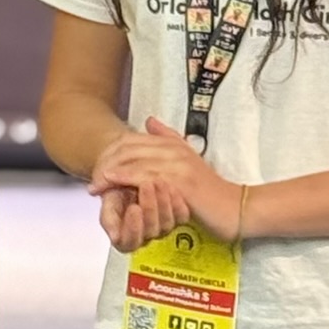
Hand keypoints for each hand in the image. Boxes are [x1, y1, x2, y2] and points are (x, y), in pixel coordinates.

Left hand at [91, 117, 240, 245]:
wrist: (235, 208)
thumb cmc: (209, 191)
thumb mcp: (188, 161)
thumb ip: (169, 139)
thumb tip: (150, 121)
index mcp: (174, 143)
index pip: (132, 140)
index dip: (111, 153)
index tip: (98, 168)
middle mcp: (174, 149)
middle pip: (128, 149)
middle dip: (106, 163)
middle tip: (93, 179)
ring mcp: (177, 164)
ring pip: (133, 162)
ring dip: (110, 173)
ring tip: (97, 186)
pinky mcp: (179, 182)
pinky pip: (144, 177)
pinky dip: (125, 180)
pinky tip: (112, 185)